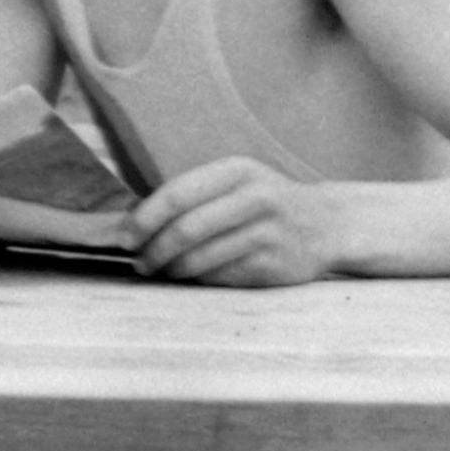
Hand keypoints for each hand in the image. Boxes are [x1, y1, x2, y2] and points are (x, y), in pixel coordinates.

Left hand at [123, 157, 343, 286]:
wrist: (326, 224)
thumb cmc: (264, 203)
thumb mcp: (236, 183)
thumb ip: (193, 196)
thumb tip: (133, 225)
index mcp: (237, 170)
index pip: (178, 195)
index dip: (144, 219)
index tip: (123, 238)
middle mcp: (255, 197)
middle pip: (186, 229)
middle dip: (154, 251)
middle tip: (139, 263)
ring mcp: (267, 233)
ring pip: (201, 259)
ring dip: (173, 270)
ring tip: (162, 271)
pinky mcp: (274, 265)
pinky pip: (221, 277)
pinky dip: (200, 280)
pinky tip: (194, 277)